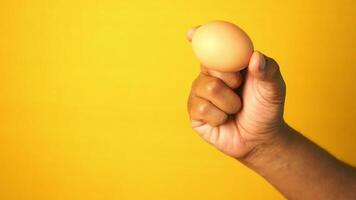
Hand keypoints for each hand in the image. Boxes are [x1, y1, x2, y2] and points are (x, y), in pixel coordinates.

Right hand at [187, 28, 286, 157]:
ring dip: (230, 102)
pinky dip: (220, 116)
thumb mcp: (274, 88)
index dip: (199, 36)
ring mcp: (199, 95)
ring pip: (208, 88)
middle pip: (209, 65)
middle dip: (231, 78)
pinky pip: (203, 108)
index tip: (192, 32)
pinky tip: (224, 120)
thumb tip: (255, 57)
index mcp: (226, 65)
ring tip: (235, 108)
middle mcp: (209, 76)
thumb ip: (268, 70)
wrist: (260, 138)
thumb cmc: (266, 109)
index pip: (210, 47)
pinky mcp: (195, 113)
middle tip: (240, 88)